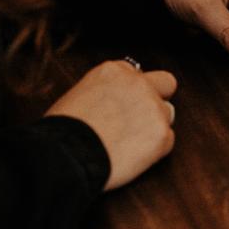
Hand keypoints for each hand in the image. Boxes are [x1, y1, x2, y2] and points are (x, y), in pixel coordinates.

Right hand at [45, 60, 176, 190]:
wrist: (65, 155)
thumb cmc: (62, 132)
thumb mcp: (78, 96)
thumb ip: (104, 92)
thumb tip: (111, 103)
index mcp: (113, 71)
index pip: (135, 74)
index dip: (130, 92)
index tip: (122, 106)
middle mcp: (138, 83)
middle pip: (165, 83)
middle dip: (158, 97)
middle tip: (141, 119)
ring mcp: (153, 107)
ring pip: (167, 114)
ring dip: (154, 126)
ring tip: (128, 144)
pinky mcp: (161, 134)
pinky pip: (166, 141)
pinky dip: (153, 151)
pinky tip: (131, 158)